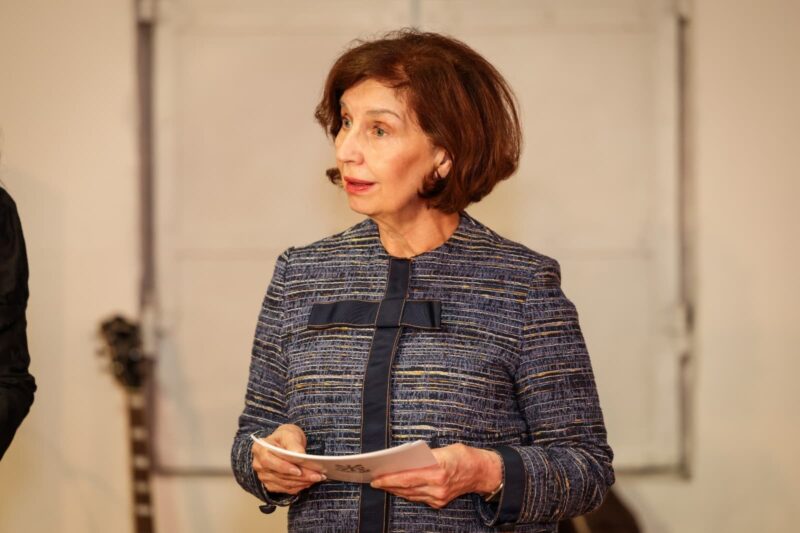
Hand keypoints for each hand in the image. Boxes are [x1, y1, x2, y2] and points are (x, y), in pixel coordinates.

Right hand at [252, 424, 325, 494]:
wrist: (284, 443)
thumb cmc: (285, 437)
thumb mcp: (290, 434)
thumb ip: (293, 444)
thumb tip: (300, 456)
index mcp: (260, 449)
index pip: (269, 461)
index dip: (283, 467)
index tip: (298, 470)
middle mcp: (259, 464)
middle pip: (279, 474)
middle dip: (300, 476)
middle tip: (317, 475)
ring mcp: (264, 476)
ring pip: (284, 483)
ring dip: (302, 482)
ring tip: (318, 478)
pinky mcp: (271, 485)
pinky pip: (286, 489)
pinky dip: (299, 486)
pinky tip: (310, 482)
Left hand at [370, 443, 501, 508]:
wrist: (481, 472)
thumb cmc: (462, 455)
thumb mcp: (443, 449)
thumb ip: (424, 456)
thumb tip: (404, 459)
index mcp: (438, 469)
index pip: (407, 476)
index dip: (390, 478)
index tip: (376, 477)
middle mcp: (438, 486)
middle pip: (406, 488)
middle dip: (388, 484)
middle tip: (374, 481)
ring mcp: (439, 497)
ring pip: (411, 495)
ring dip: (395, 490)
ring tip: (383, 484)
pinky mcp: (440, 502)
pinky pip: (418, 498)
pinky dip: (407, 493)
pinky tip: (399, 488)